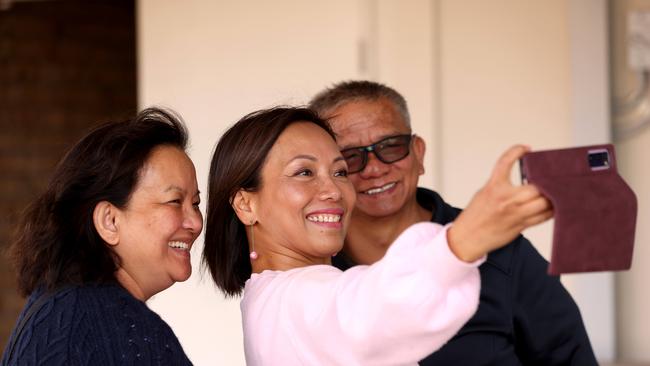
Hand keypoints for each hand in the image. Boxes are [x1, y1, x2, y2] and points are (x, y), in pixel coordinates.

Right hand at [447, 145, 552, 261]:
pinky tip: (552, 206)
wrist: (467, 238)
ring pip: (544, 203)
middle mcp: (505, 200)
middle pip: (536, 187)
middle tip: (549, 176)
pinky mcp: (521, 226)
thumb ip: (502, 184)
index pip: (505, 163)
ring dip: (552, 197)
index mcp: (493, 188)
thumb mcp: (484, 192)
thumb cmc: (475, 215)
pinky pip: (543, 217)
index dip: (516, 151)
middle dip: (545, 181)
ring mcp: (515, 214)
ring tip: (555, 191)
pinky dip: (550, 210)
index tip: (525, 148)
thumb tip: (526, 178)